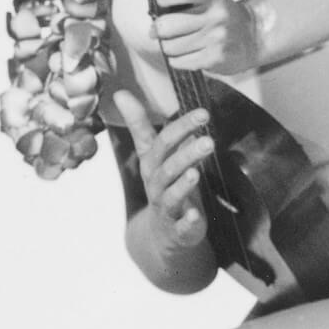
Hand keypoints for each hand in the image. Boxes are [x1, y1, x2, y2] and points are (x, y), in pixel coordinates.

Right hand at [113, 90, 213, 252]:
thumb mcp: (154, 154)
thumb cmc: (163, 183)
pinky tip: (194, 216)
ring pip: (172, 196)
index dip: (180, 127)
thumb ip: (141, 125)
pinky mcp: (179, 230)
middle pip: (167, 168)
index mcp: (153, 164)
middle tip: (208, 141)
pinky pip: (181, 227)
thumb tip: (120, 93)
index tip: (202, 112)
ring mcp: (167, 208)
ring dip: (183, 184)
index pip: (161, 143)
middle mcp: (157, 185)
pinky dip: (187, 222)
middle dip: (186, 154)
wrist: (161, 234)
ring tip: (196, 172)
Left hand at [152, 0, 262, 73]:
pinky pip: (177, 62)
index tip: (163, 0)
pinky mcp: (214, 58)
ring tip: (180, 39)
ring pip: (168, 46)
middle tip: (162, 27)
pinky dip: (178, 58)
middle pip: (165, 26)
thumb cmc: (222, 11)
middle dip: (159, 28)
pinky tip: (189, 50)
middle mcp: (217, 14)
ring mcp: (216, 37)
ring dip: (168, 44)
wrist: (251, 35)